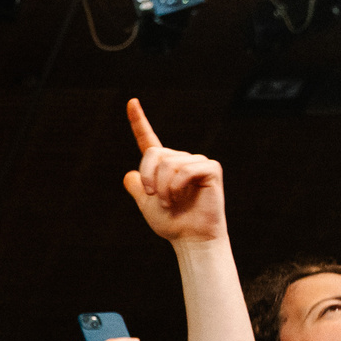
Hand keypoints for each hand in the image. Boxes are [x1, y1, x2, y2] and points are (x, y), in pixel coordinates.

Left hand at [119, 99, 227, 245]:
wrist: (191, 238)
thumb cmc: (172, 224)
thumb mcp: (147, 206)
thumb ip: (138, 188)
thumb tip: (130, 174)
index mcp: (164, 166)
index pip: (148, 140)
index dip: (139, 121)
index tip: (131, 102)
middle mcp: (180, 159)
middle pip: (154, 153)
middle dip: (149, 177)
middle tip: (155, 198)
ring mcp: (196, 162)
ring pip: (168, 163)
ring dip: (163, 188)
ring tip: (170, 203)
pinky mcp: (210, 168)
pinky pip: (185, 169)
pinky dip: (177, 186)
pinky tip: (180, 198)